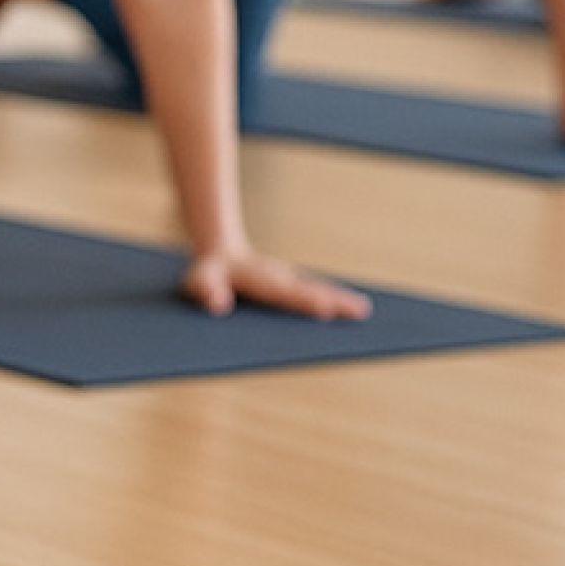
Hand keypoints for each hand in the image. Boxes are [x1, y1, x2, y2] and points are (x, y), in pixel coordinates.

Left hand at [179, 248, 370, 320]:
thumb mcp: (196, 280)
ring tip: (367, 313)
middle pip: (311, 291)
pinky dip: (339, 301)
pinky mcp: (295, 286)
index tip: (324, 309)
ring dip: (343, 301)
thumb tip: (218, 305)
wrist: (218, 252)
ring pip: (321, 290)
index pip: (284, 294)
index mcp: (259, 280)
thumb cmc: (206, 273)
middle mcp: (281, 278)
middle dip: (335, 302)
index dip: (304, 301)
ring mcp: (291, 281)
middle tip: (362, 312)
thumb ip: (204, 289)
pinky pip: (320, 294)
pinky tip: (356, 312)